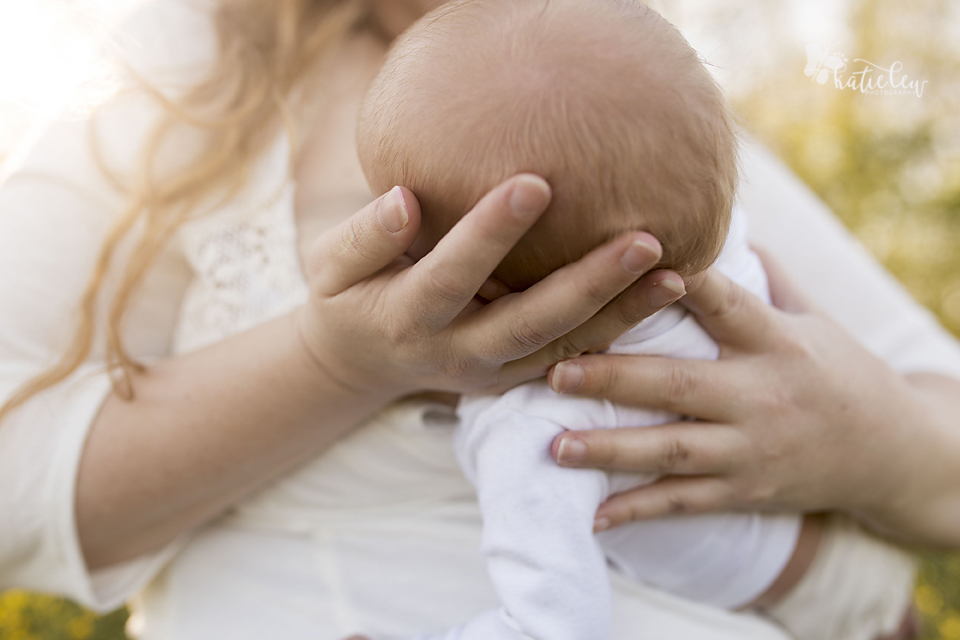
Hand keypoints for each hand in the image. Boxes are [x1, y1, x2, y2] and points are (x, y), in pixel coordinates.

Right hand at [296, 174, 685, 400]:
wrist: (362, 363)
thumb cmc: (348, 298)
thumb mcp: (331, 268)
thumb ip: (365, 236)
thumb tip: (405, 200)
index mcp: (407, 317)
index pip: (451, 274)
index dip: (490, 233)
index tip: (537, 181)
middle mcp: (457, 352)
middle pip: (530, 323)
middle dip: (588, 284)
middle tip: (644, 240)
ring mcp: (491, 372)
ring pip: (563, 349)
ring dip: (620, 316)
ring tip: (675, 275)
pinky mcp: (514, 378)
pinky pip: (572, 358)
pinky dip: (617, 332)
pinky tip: (662, 296)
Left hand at [547, 252, 935, 534]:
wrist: (893, 454)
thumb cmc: (837, 371)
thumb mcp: (810, 319)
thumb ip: (758, 278)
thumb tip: (711, 219)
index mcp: (774, 341)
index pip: (724, 303)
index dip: (680, 282)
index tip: (630, 262)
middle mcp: (761, 395)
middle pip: (680, 384)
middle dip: (614, 378)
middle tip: (555, 370)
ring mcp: (751, 450)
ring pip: (672, 451)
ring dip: (610, 450)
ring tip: (554, 446)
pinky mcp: (745, 492)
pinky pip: (684, 503)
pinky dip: (637, 511)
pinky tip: (593, 517)